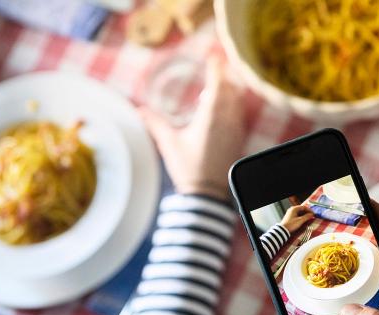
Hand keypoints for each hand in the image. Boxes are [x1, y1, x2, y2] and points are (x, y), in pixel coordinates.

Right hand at [141, 57, 245, 199]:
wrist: (207, 194)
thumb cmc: (188, 168)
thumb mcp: (168, 143)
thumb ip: (154, 123)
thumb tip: (139, 110)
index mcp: (210, 118)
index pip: (217, 85)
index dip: (215, 68)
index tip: (213, 56)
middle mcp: (227, 121)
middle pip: (231, 90)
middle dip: (224, 76)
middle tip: (217, 65)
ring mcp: (235, 130)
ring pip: (237, 102)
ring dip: (230, 89)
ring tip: (220, 83)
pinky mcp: (238, 139)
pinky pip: (239, 114)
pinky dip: (233, 104)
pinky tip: (224, 107)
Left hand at [280, 204, 313, 232]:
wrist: (283, 230)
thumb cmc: (291, 224)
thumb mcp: (300, 220)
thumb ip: (307, 217)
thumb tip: (312, 214)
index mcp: (294, 209)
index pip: (304, 207)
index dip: (309, 210)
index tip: (313, 214)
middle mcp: (292, 210)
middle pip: (301, 209)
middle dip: (307, 213)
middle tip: (311, 216)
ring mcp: (290, 213)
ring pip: (299, 213)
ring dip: (304, 215)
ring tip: (309, 219)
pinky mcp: (290, 217)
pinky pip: (297, 215)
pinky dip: (301, 217)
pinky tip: (304, 220)